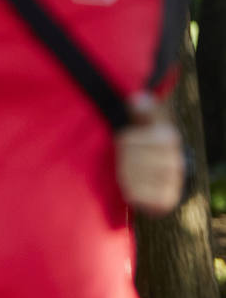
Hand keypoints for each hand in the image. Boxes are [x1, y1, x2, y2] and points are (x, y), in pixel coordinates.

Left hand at [116, 92, 184, 215]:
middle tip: (130, 162)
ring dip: (125, 176)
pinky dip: (130, 192)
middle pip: (126, 159)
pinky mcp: (165, 200)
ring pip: (129, 177)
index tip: (129, 144)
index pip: (125, 140)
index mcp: (167, 137)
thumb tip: (137, 97)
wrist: (165, 182)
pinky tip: (135, 188)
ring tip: (132, 174)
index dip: (121, 142)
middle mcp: (174, 159)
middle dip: (123, 161)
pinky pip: (135, 195)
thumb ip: (142, 112)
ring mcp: (171, 181)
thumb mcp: (146, 127)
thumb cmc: (149, 148)